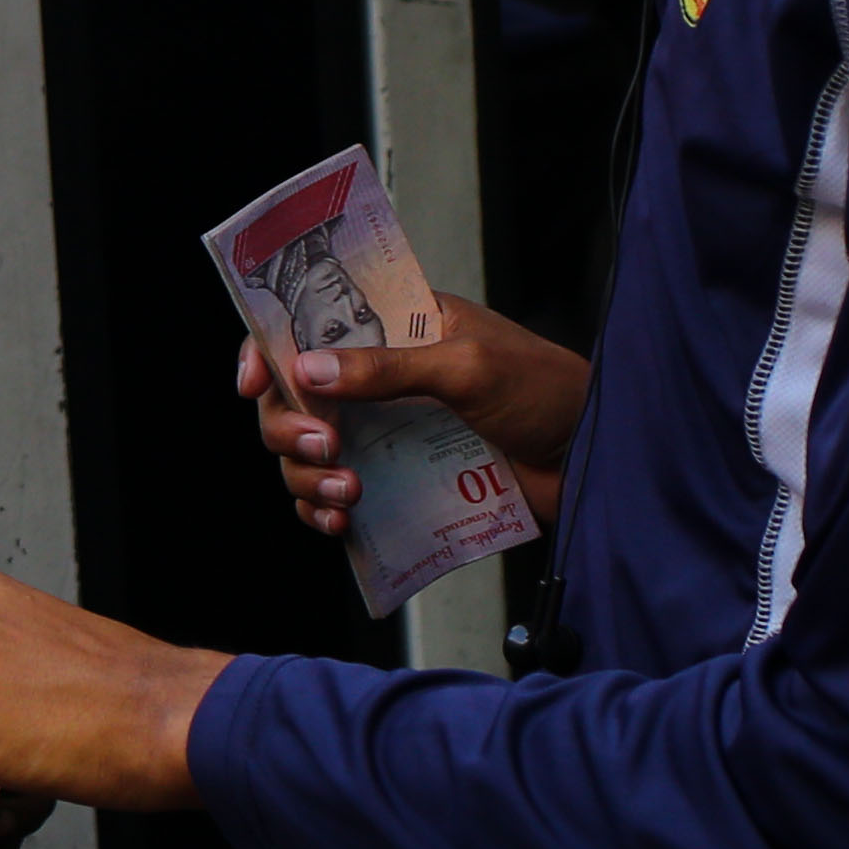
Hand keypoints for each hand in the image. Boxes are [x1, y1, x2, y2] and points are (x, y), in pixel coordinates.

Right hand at [251, 292, 587, 536]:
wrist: (594, 461)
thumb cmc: (545, 391)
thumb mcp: (468, 366)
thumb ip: (388, 369)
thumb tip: (309, 369)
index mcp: (394, 326)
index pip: (308, 324)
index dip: (268, 348)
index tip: (254, 381)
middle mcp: (380, 377)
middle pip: (295, 397)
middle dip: (290, 426)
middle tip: (327, 446)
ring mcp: (387, 432)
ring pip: (308, 453)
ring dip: (307, 476)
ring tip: (347, 494)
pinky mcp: (399, 481)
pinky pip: (336, 497)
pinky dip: (324, 512)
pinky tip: (342, 524)